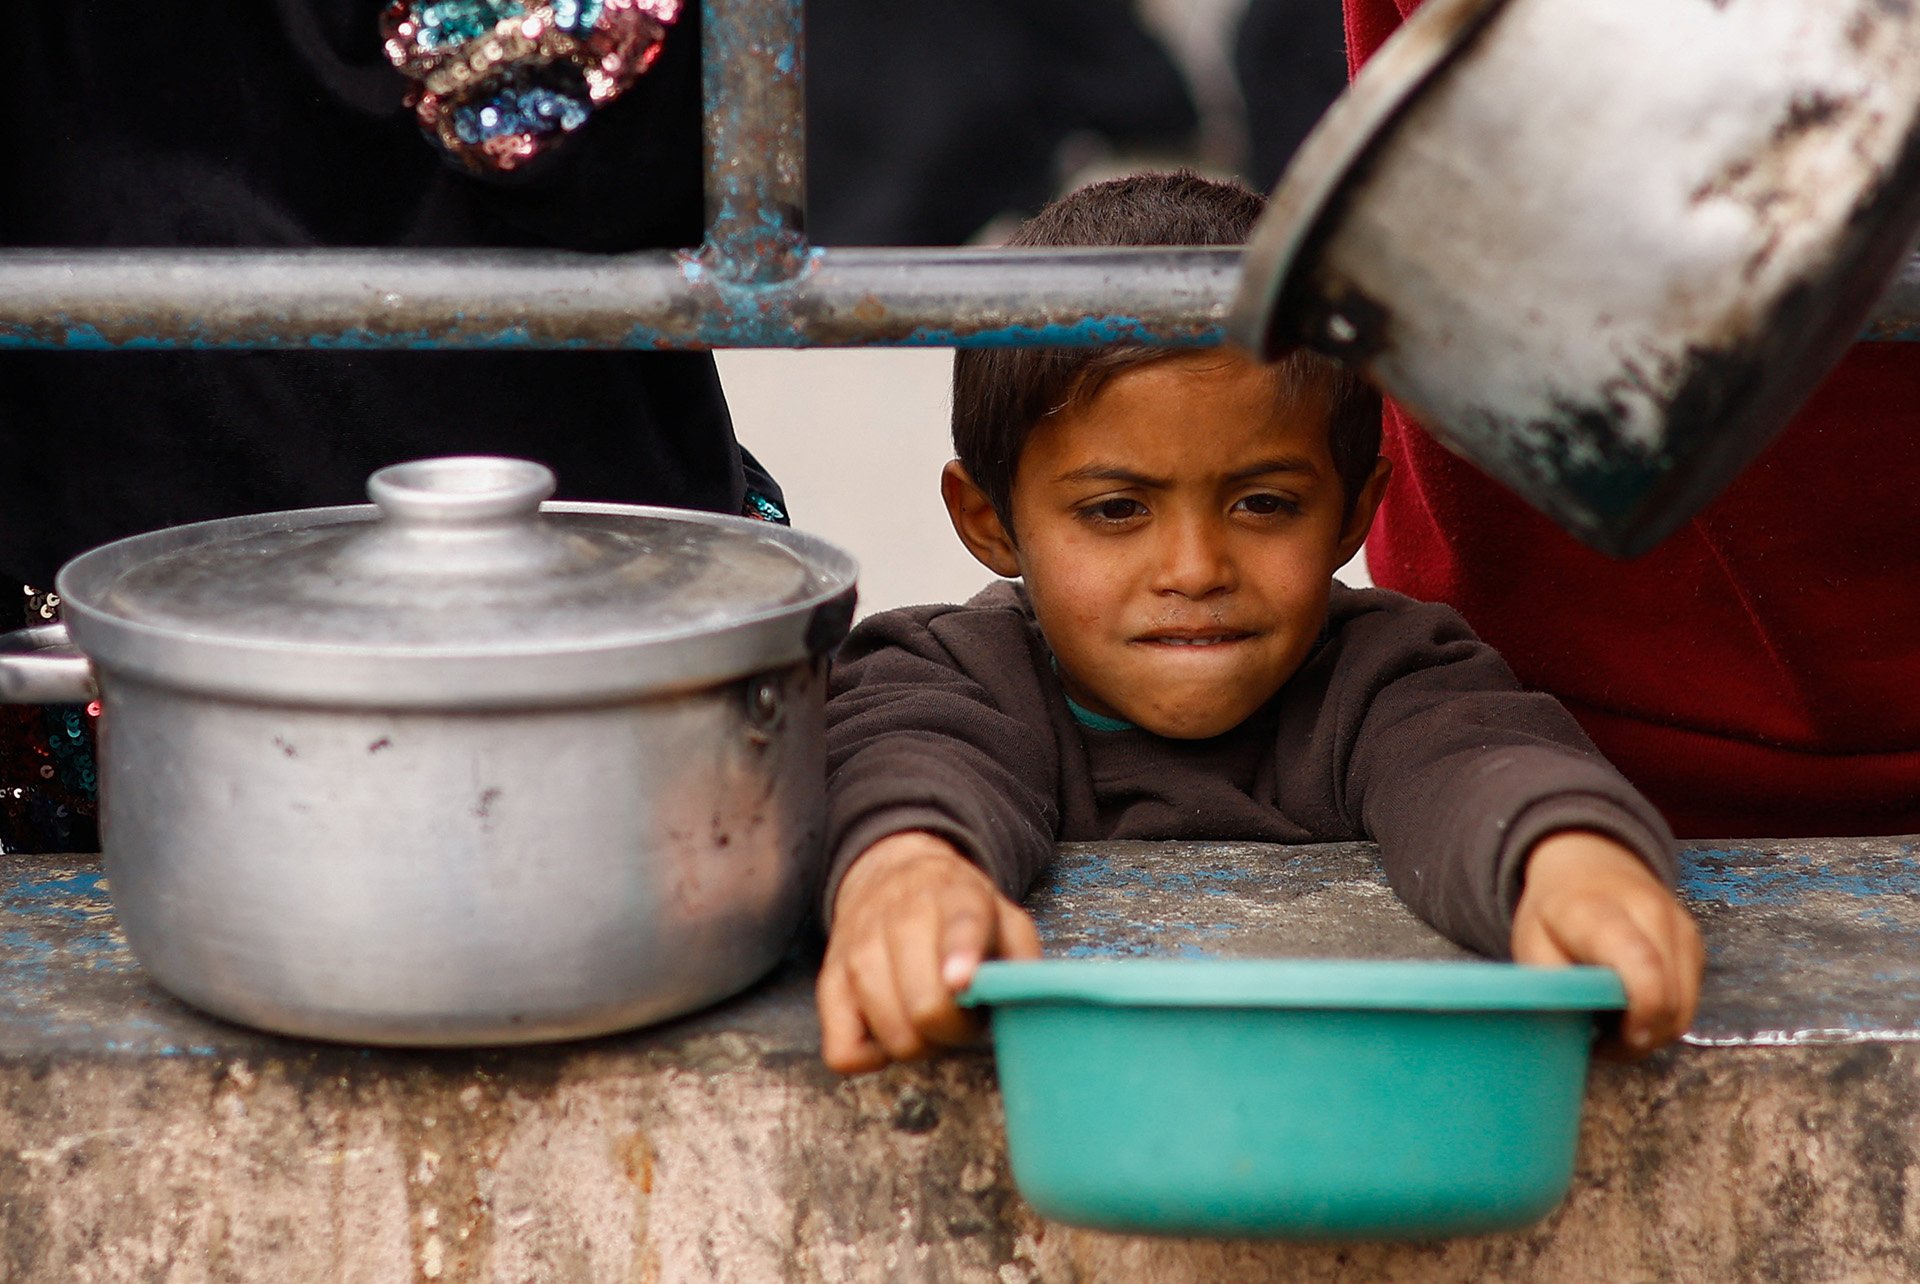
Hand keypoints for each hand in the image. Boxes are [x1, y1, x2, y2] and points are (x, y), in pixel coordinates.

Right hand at [816, 831, 1041, 1074]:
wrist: (891, 874)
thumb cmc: (958, 914)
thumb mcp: (1004, 918)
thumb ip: (1023, 956)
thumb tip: (1025, 1000)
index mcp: (956, 897)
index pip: (959, 926)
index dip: (959, 956)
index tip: (961, 981)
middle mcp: (900, 916)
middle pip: (926, 1005)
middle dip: (955, 1028)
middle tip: (962, 1017)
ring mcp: (857, 949)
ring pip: (890, 1033)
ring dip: (919, 1043)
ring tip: (929, 1019)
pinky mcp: (829, 980)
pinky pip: (843, 1051)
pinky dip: (872, 1057)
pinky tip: (890, 1032)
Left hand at [1510, 830, 1703, 1057]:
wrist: (1589, 864)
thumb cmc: (1553, 913)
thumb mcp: (1531, 947)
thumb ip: (1555, 986)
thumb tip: (1574, 1032)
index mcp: (1601, 912)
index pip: (1643, 966)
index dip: (1641, 1013)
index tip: (1617, 1040)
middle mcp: (1653, 915)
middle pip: (1671, 997)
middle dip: (1640, 1037)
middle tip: (1601, 1044)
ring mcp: (1682, 929)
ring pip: (1685, 1006)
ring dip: (1652, 1031)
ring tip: (1612, 1028)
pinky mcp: (1695, 945)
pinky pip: (1688, 998)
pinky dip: (1663, 1015)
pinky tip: (1631, 1009)